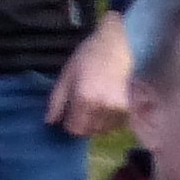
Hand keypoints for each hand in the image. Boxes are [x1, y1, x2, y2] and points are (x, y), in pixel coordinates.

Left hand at [46, 11, 131, 136]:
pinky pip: (114, 125)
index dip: (68, 123)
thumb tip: (50, 122)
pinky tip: (107, 104)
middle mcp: (103, 110)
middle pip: (88, 131)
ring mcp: (118, 112)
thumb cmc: (89, 56)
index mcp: (84, 100)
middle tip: (81, 106)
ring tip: (95, 104)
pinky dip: (108, 120)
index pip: (74, 129)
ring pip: (102, 130)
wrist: (120, 47)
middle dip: (81, 123)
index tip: (68, 113)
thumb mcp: (67, 74)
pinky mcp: (130, 111)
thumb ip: (57, 100)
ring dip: (95, 122)